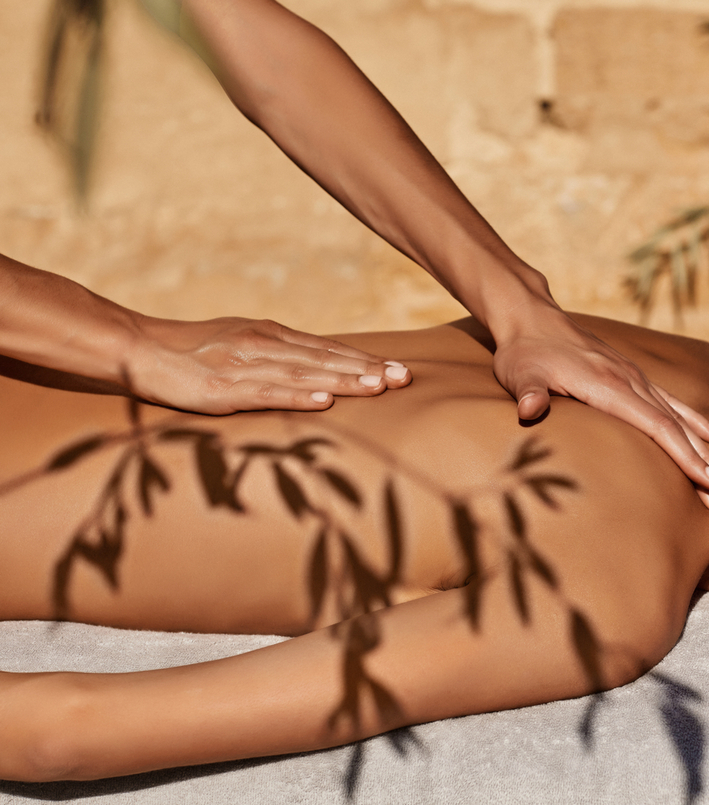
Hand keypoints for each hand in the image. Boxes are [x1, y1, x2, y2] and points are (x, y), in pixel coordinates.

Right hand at [125, 315, 410, 413]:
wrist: (140, 348)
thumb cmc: (195, 351)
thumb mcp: (243, 343)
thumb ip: (280, 354)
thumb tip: (320, 369)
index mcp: (271, 335)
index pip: (328, 350)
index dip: (365, 360)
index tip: (399, 370)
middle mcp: (263, 345)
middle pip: (325, 359)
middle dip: (367, 370)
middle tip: (404, 378)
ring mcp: (244, 365)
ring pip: (303, 374)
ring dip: (343, 381)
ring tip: (377, 388)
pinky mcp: (222, 388)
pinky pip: (267, 393)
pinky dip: (297, 397)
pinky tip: (324, 402)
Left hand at [490, 308, 708, 511]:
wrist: (532, 316)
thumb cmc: (524, 351)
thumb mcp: (520, 373)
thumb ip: (528, 392)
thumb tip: (528, 409)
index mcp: (609, 386)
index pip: (656, 426)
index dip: (682, 454)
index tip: (705, 480)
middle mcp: (630, 381)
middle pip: (674, 427)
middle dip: (700, 461)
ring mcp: (633, 377)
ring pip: (677, 417)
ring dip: (702, 447)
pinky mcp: (631, 376)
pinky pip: (670, 402)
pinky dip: (693, 421)